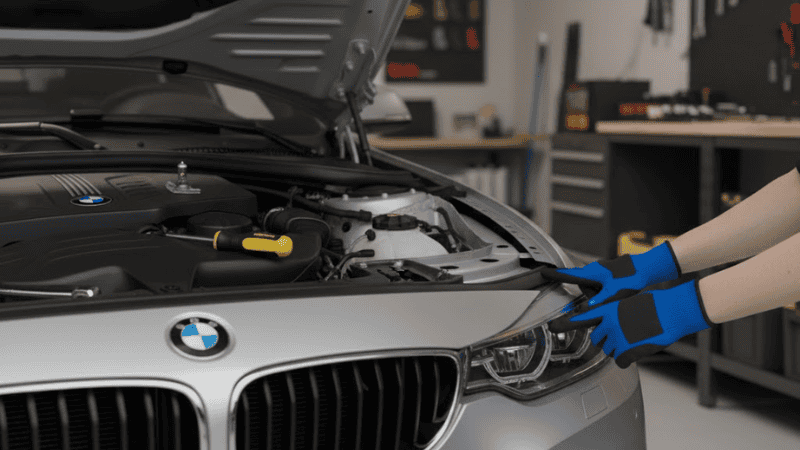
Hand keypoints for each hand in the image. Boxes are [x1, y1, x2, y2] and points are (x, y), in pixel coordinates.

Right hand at [542, 242, 682, 308]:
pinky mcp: (607, 272)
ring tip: (617, 293)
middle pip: (583, 286)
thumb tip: (586, 308)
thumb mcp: (614, 294)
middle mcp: (593, 270)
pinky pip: (600, 285)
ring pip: (593, 287)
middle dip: (591, 295)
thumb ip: (598, 301)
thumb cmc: (631, 278)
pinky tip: (618, 291)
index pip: (568, 275)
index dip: (555, 275)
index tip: (541, 272)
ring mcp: (600, 270)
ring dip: (601, 293)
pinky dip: (606, 291)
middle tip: (607, 297)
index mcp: (592, 273)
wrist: (647, 268)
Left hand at [568, 279, 712, 367]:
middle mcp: (609, 323)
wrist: (672, 311)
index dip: (566, 323)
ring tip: (634, 339)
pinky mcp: (628, 350)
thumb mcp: (629, 305)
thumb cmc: (655, 306)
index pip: (583, 317)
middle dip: (606, 340)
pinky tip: (636, 350)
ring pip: (609, 351)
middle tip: (621, 336)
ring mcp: (618, 337)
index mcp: (609, 310)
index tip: (551, 327)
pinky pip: (620, 361)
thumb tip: (609, 323)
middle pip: (597, 340)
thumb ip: (614, 315)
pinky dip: (626, 359)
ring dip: (618, 349)